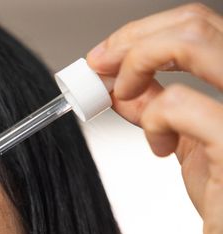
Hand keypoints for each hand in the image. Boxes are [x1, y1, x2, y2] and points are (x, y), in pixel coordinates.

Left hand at [86, 3, 222, 233]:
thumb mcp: (191, 143)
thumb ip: (163, 110)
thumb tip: (122, 86)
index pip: (200, 23)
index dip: (144, 32)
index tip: (105, 57)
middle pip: (195, 21)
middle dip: (131, 41)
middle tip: (98, 69)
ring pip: (189, 42)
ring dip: (136, 66)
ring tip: (122, 100)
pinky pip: (178, 102)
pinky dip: (152, 119)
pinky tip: (159, 146)